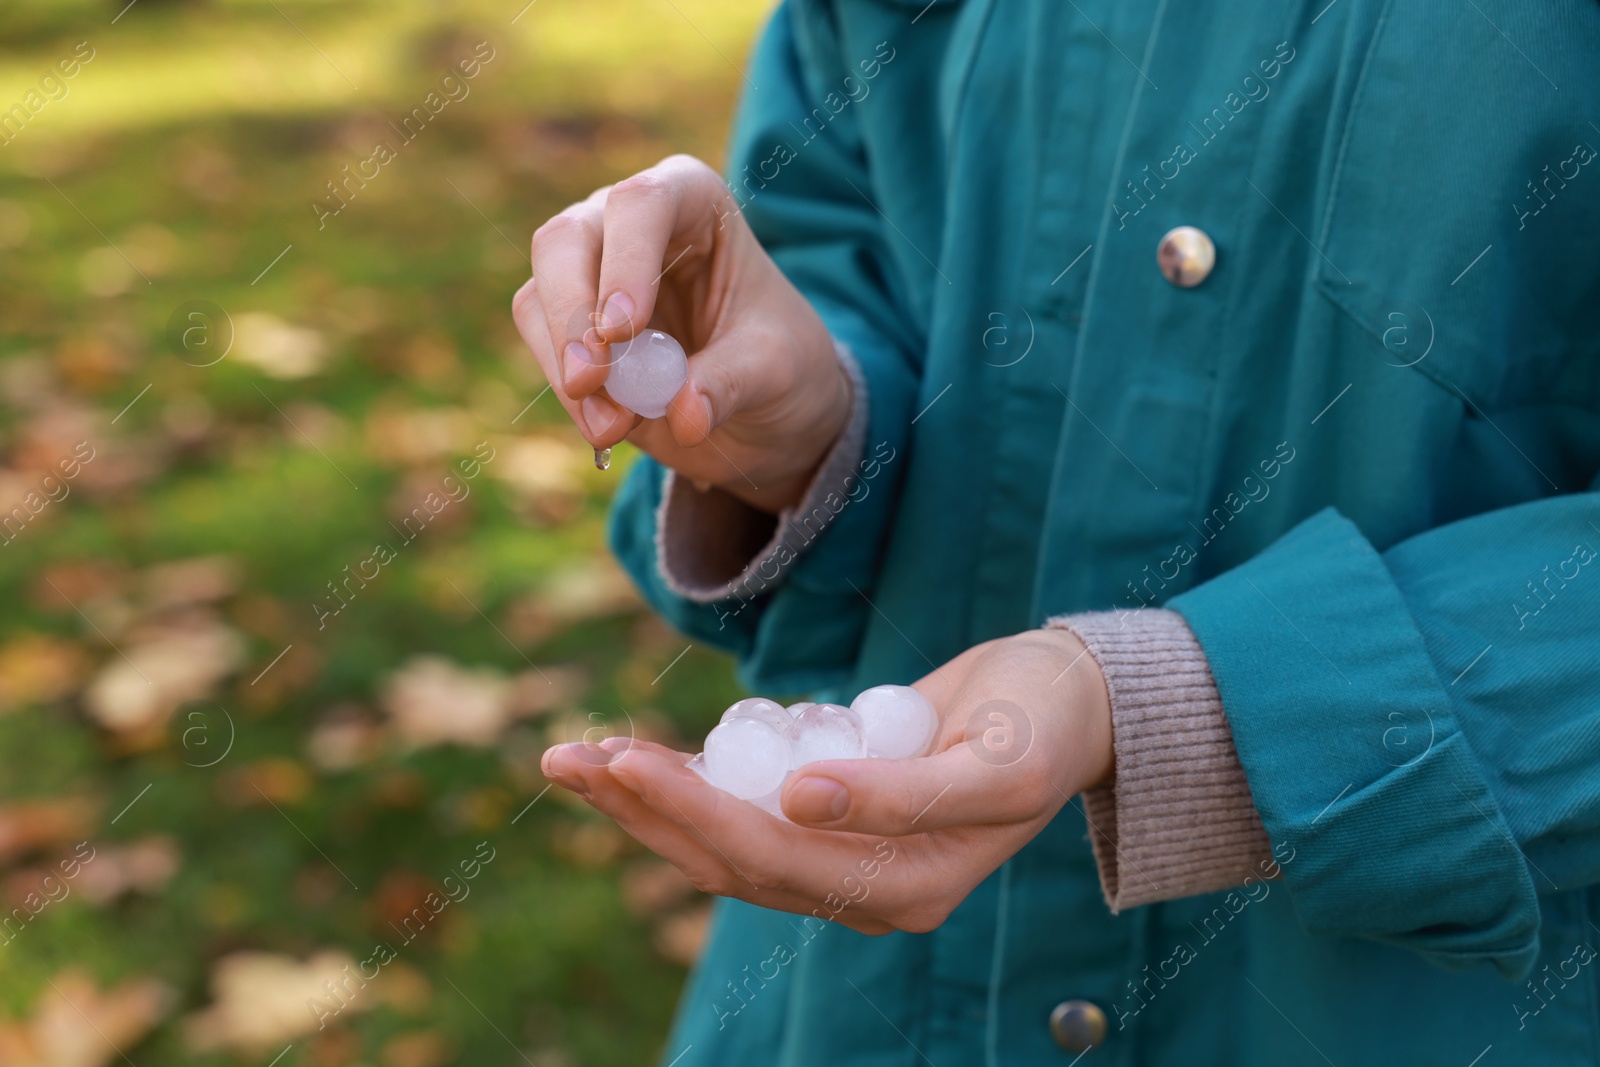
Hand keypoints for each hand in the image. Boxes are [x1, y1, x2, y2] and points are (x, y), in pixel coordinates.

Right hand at [511, 154, 850, 513]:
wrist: (764, 408)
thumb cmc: (779, 361)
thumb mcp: (777, 370)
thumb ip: (732, 382)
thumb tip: (683, 415)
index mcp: (693, 201)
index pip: (642, 202)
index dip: (625, 261)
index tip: (624, 330)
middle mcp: (629, 223)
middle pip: (566, 241)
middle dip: (571, 315)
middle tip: (589, 381)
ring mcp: (590, 270)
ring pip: (539, 295)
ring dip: (566, 366)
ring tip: (614, 427)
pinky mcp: (569, 324)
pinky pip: (543, 347)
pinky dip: (568, 394)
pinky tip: (609, 429)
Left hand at [539, 628, 1112, 934]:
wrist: (1071, 705)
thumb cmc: (1044, 721)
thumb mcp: (994, 757)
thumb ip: (902, 793)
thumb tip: (798, 798)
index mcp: (907, 890)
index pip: (773, 857)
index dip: (693, 811)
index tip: (625, 759)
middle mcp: (865, 890)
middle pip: (729, 859)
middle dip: (645, 810)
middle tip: (568, 756)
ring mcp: (845, 860)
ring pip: (724, 843)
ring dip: (648, 804)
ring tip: (575, 757)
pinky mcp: (832, 821)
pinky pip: (744, 813)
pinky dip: (689, 786)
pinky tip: (637, 758)